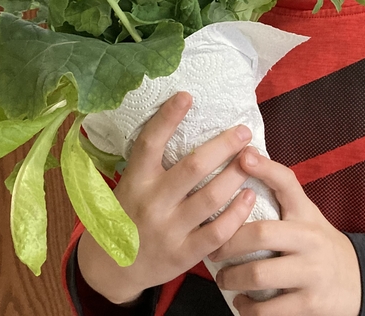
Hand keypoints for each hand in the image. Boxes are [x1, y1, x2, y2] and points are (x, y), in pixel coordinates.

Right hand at [76, 91, 256, 303]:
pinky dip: (237, 213)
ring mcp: (168, 230)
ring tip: (252, 159)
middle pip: (193, 167)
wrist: (112, 269)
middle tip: (243, 131)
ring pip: (211, 197)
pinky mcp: (183, 255)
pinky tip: (250, 196)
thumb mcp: (130, 185)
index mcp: (136, 181)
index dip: (167, 117)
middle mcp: (152, 203)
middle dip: (223, 146)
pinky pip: (217, 232)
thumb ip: (151, 164)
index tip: (187, 95)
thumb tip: (183, 124)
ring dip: (235, 175)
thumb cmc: (129, 216)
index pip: (150, 143)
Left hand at [209, 147, 360, 315]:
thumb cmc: (318, 243)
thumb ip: (279, 194)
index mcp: (306, 214)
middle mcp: (311, 240)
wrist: (360, 281)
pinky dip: (247, 309)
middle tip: (213, 252)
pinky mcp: (310, 304)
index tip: (243, 157)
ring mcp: (312, 273)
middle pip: (261, 234)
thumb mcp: (306, 215)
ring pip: (259, 274)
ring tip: (223, 279)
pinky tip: (241, 302)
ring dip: (231, 279)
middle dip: (228, 243)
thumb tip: (244, 158)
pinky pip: (268, 310)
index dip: (265, 168)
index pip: (287, 183)